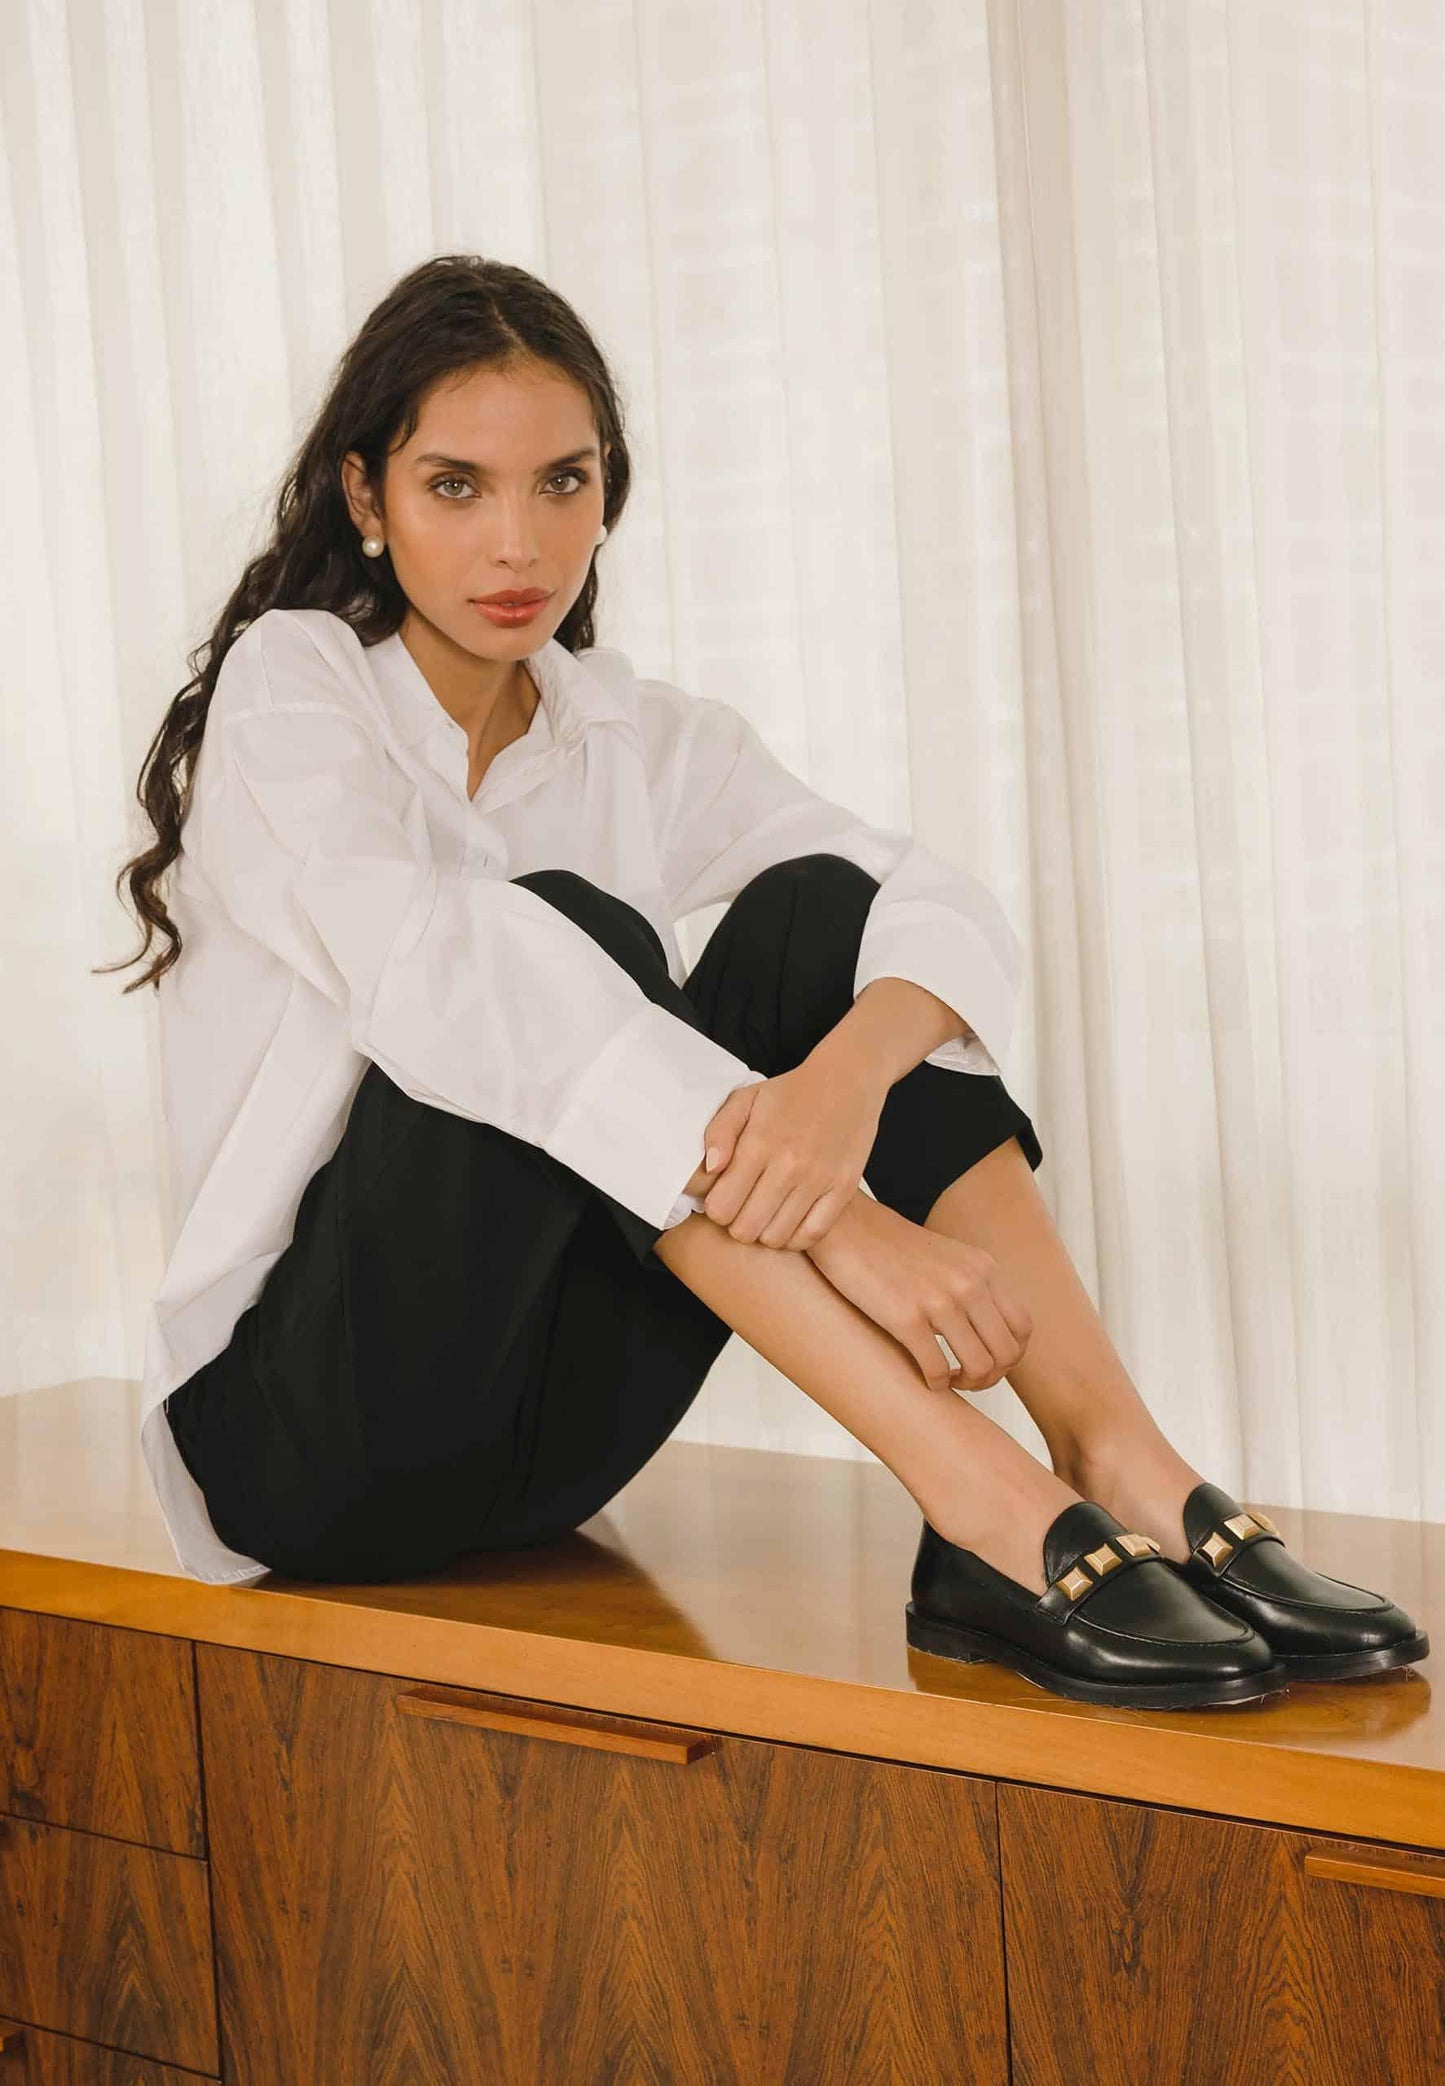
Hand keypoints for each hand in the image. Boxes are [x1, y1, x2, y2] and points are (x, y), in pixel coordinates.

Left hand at [696, 1056, 886, 1250]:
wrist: (847, 1080)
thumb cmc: (790, 1093)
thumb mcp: (745, 1099)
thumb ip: (719, 1133)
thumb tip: (711, 1170)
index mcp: (759, 1143)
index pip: (721, 1208)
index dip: (717, 1208)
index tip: (724, 1196)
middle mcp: (788, 1165)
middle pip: (745, 1230)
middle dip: (737, 1224)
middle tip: (744, 1207)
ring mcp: (818, 1179)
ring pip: (776, 1238)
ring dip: (765, 1232)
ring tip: (766, 1213)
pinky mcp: (842, 1189)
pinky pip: (811, 1235)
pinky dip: (794, 1237)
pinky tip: (789, 1220)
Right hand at [804, 1193, 1032, 1393]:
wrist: (846, 1226)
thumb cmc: (892, 1248)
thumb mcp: (948, 1258)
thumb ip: (972, 1286)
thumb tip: (987, 1330)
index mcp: (983, 1269)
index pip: (1022, 1328)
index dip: (1010, 1357)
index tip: (987, 1363)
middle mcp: (969, 1284)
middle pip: (1006, 1352)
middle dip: (991, 1377)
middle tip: (967, 1379)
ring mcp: (939, 1301)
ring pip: (980, 1366)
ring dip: (967, 1384)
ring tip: (948, 1378)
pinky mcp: (906, 1318)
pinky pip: (937, 1370)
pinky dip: (935, 1384)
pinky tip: (924, 1377)